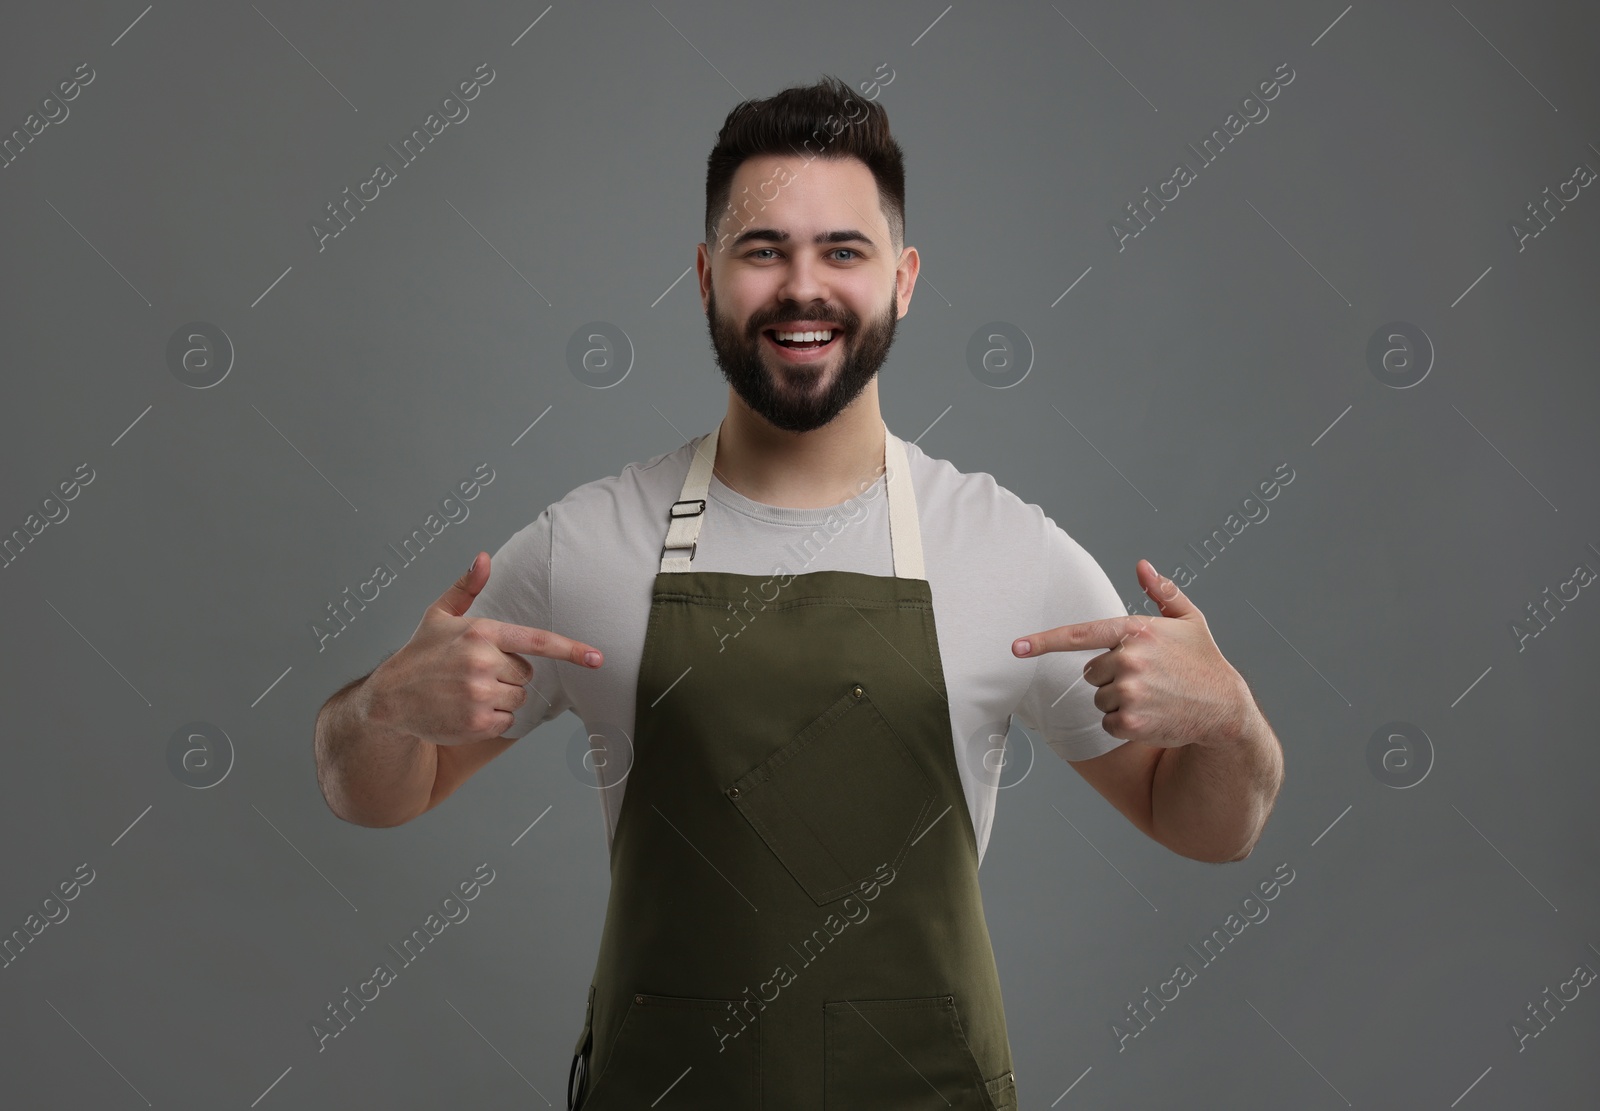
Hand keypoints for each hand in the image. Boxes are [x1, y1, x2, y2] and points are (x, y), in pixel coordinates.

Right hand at [363, 552, 602, 745]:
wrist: (388, 699)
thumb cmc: (419, 654)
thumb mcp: (439, 615)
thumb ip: (467, 587)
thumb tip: (483, 557)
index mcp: (481, 632)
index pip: (537, 641)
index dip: (571, 649)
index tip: (597, 657)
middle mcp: (484, 662)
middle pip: (527, 674)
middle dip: (508, 675)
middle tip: (475, 674)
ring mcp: (481, 694)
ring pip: (519, 698)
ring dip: (501, 698)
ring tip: (467, 692)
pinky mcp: (478, 723)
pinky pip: (507, 722)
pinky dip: (492, 720)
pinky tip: (465, 711)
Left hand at [1011, 559, 1249, 748]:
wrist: (1225, 709)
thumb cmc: (1204, 662)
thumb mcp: (1188, 621)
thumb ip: (1162, 591)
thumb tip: (1142, 565)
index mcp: (1136, 630)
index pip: (1080, 634)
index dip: (1044, 641)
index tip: (1016, 647)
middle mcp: (1129, 658)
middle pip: (1091, 673)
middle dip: (1112, 677)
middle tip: (1148, 679)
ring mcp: (1129, 691)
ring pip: (1099, 699)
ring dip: (1119, 702)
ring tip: (1154, 698)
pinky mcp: (1130, 721)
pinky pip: (1107, 724)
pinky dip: (1124, 725)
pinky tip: (1152, 717)